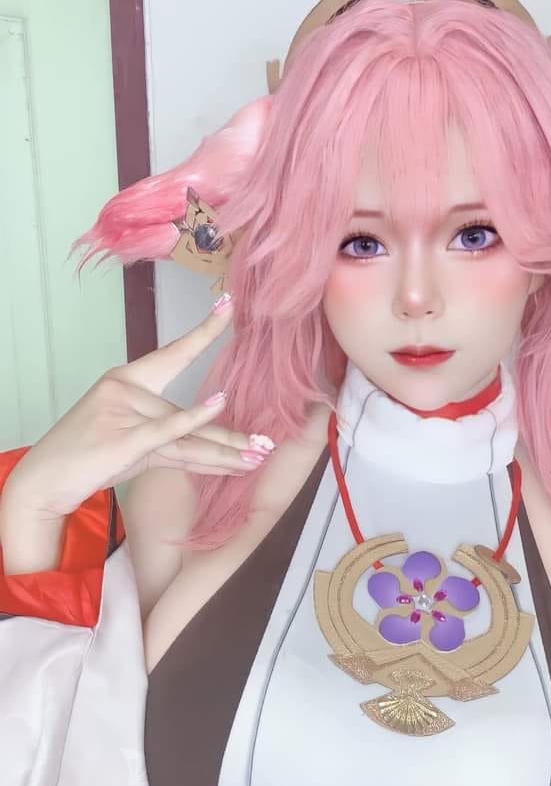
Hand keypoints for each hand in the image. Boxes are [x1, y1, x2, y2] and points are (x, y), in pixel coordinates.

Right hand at [4, 295, 273, 517]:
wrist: (45, 479)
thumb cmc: (85, 455)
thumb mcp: (127, 440)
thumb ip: (167, 440)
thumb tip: (213, 447)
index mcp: (127, 381)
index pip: (174, 354)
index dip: (204, 332)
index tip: (229, 305)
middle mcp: (128, 390)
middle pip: (191, 416)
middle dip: (229, 437)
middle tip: (269, 439)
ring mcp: (126, 413)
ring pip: (189, 435)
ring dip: (226, 451)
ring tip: (261, 454)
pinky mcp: (127, 439)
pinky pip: (170, 430)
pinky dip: (197, 421)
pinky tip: (220, 409)